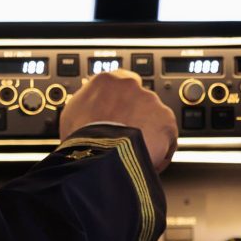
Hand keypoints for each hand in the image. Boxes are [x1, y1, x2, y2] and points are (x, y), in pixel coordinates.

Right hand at [60, 70, 178, 170]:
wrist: (100, 155)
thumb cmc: (83, 136)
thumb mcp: (72, 113)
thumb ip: (87, 103)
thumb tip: (88, 107)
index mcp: (107, 81)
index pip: (119, 83)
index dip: (121, 101)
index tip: (119, 112)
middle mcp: (132, 86)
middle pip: (138, 101)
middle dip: (135, 117)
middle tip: (125, 136)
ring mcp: (151, 102)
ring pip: (154, 118)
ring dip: (148, 133)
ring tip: (135, 152)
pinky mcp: (167, 120)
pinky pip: (167, 137)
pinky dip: (161, 149)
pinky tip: (147, 160)